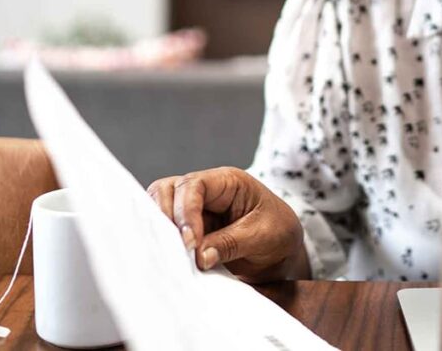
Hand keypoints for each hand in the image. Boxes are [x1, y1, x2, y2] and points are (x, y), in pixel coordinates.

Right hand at [147, 167, 310, 282]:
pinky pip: (164, 230)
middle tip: (176, 251)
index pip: (195, 185)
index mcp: (228, 182)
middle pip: (168, 191)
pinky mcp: (187, 228)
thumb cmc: (277, 233)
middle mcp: (206, 190)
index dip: (186, 211)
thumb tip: (199, 256)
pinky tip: (167, 259)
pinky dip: (162, 242)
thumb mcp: (262, 237)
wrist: (282, 250)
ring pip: (159, 208)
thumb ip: (230, 243)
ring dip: (160, 231)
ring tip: (169, 256)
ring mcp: (193, 208)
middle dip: (166, 219)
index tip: (190, 243)